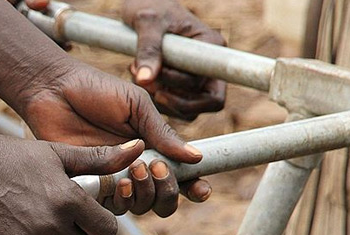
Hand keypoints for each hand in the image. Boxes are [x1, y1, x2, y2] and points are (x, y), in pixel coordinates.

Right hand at [0, 129, 144, 234]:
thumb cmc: (11, 156)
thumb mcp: (56, 154)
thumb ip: (98, 159)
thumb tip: (138, 150)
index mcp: (68, 199)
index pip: (107, 231)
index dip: (100, 223)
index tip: (88, 214)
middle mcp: (51, 225)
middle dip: (78, 232)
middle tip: (59, 213)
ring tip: (39, 219)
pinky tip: (26, 233)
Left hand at [13, 59, 210, 213]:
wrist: (55, 90)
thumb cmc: (96, 91)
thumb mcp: (136, 106)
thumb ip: (162, 132)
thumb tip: (197, 157)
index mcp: (153, 149)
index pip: (180, 176)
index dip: (194, 188)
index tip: (202, 190)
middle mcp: (135, 170)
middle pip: (163, 201)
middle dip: (169, 190)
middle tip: (156, 166)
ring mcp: (112, 180)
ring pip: (140, 207)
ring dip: (146, 194)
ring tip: (135, 169)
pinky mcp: (89, 186)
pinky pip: (111, 207)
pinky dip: (121, 200)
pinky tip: (118, 181)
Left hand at [121, 0, 225, 119]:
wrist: (143, 5)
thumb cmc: (148, 6)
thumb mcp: (147, 22)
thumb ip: (148, 49)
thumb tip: (145, 80)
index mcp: (212, 47)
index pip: (212, 91)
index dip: (186, 95)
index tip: (157, 79)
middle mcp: (210, 65)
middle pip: (204, 103)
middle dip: (171, 98)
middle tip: (142, 81)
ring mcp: (198, 76)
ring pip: (189, 109)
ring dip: (161, 101)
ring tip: (136, 75)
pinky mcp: (182, 84)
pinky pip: (175, 106)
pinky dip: (156, 100)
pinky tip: (139, 79)